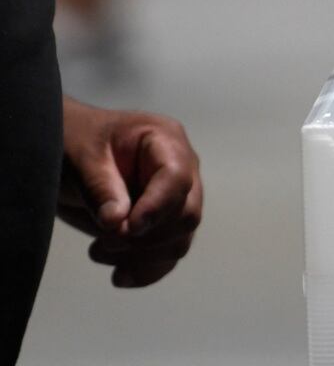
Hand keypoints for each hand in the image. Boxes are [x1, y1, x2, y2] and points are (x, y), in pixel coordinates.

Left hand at [58, 97, 202, 287]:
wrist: (65, 150)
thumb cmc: (73, 139)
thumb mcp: (80, 156)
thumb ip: (100, 186)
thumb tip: (118, 223)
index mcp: (165, 141)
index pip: (177, 178)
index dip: (157, 207)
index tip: (127, 230)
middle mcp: (180, 168)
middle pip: (186, 213)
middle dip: (147, 238)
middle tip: (103, 243)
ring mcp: (175, 197)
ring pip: (180, 239)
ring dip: (143, 257)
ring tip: (98, 252)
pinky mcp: (164, 222)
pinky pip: (168, 253)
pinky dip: (147, 270)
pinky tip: (119, 277)